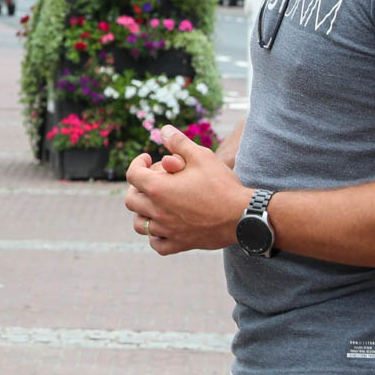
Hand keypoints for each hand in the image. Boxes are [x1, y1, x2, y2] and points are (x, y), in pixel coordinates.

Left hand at [123, 126, 249, 255]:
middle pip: (131, 200)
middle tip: (151, 180)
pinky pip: (157, 244)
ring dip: (142, 212)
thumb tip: (164, 130)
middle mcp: (157, 211)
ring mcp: (167, 230)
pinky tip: (163, 227)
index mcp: (158, 188)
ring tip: (154, 204)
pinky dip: (155, 236)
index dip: (137, 162)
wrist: (242, 215)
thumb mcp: (201, 156)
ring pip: (140, 224)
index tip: (148, 158)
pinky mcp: (180, 244)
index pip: (132, 174)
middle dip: (137, 187)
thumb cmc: (222, 184)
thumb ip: (179, 142)